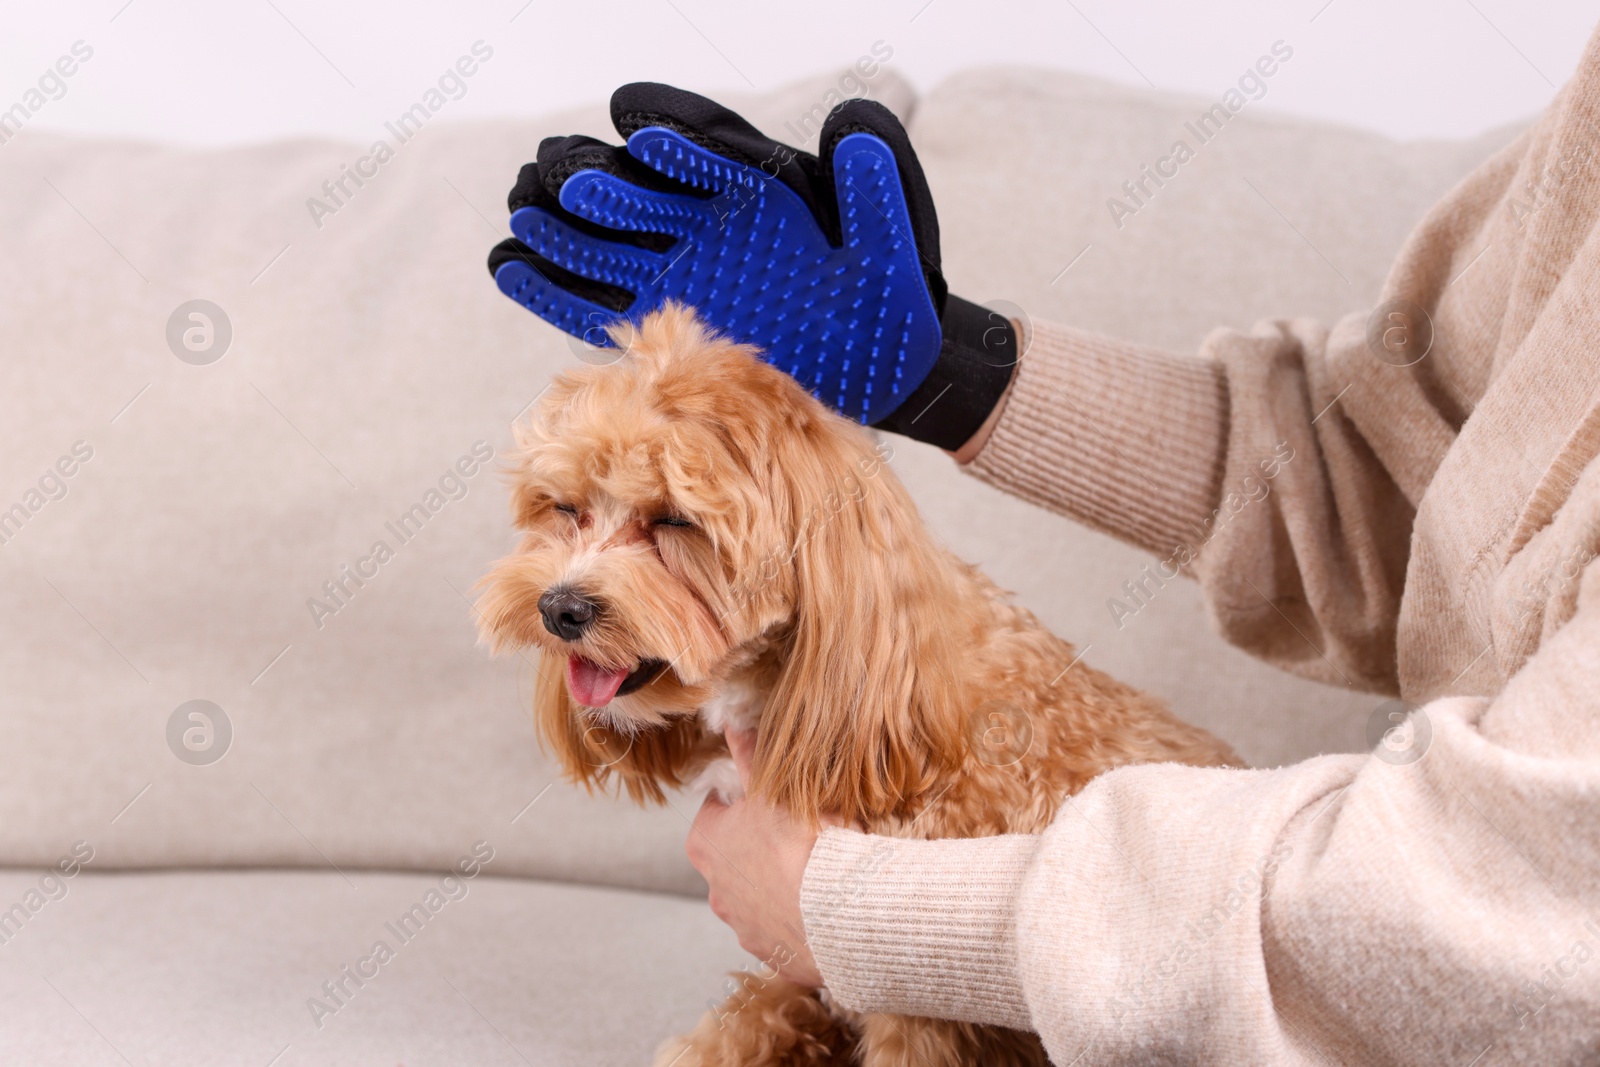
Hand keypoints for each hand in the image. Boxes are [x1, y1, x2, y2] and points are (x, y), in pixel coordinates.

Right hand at [487, 82, 1016, 448]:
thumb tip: (854, 121)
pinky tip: (510, 265)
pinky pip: (601, 300)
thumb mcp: (895, 240)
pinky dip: (557, 287)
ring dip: (565, 230)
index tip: (647, 139)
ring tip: (521, 214)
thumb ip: (876, 186)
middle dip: (604, 186)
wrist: (887, 366)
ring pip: (610, 242)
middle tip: (561, 177)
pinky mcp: (663, 318)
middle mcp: (709, 225)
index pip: (710, 153)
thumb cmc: (895, 299)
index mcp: (761, 193)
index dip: (679, 142)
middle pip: (643, 193)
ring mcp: (681, 271)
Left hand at [686, 728, 828, 987]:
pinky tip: (823, 902)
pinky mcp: (771, 952)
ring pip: (757, 892)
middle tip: (800, 830)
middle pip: (736, 853)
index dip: (748, 796)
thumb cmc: (802, 842)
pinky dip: (798, 915)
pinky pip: (782, 927)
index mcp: (705, 842)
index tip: (774, 795)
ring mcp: (741, 924)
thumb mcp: (775, 786)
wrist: (837, 912)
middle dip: (761, 842)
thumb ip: (749, 753)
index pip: (718, 807)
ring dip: (779, 881)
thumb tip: (730, 721)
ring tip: (816, 869)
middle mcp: (714, 888)